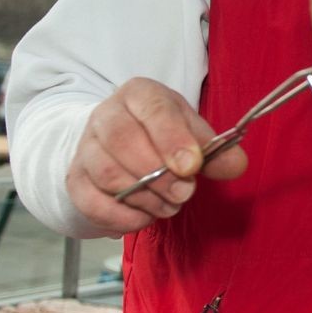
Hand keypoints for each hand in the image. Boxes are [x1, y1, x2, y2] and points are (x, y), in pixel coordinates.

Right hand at [65, 77, 247, 234]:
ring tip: (171, 206)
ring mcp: (86, 147)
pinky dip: (120, 216)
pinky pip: (90, 201)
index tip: (192, 166)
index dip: (172, 139)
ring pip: (107, 173)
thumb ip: (216, 149)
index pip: (153, 110)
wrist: (120, 142)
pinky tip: (145, 218)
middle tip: (185, 193)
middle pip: (123, 141)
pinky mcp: (75, 179)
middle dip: (159, 174)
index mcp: (139, 94)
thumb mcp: (192, 131)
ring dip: (144, 197)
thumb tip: (236, 165)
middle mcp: (106, 115)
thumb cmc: (162, 133)